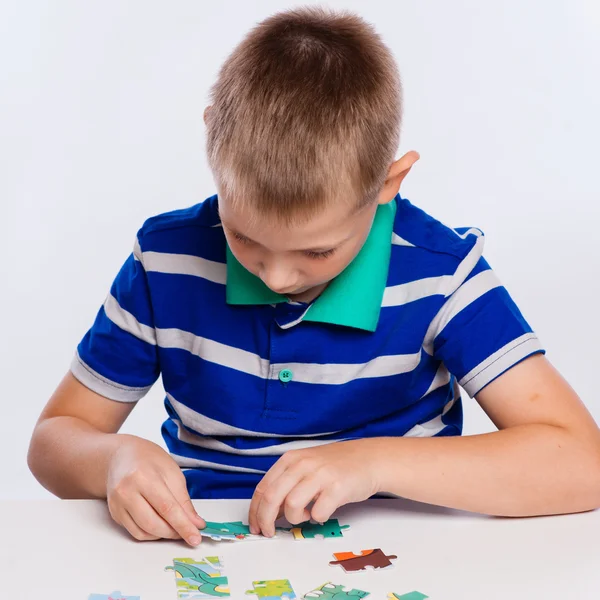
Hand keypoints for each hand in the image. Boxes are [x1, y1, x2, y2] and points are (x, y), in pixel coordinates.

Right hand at [106, 435, 205, 544]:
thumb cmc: (149, 459)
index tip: (196, 538)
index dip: (184, 526)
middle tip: (188, 531)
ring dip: (163, 535)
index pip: (167, 508)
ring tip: (175, 526)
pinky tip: (160, 525)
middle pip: (153, 524)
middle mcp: (126, 492)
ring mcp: (117, 504)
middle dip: (174, 532)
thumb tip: (195, 524)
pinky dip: (151, 533)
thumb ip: (183, 500)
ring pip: (143, 532)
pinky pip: (135, 532)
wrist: (121, 456)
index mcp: (144, 476)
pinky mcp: (115, 514)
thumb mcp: (172, 472)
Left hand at [248, 439, 383, 536]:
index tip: (256, 526)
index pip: (263, 487)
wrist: (369, 459)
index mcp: (291, 459)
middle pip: (272, 497)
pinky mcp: (337, 488)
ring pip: (292, 505)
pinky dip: (317, 518)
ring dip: (295, 518)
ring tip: (306, 514)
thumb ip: (287, 483)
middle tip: (269, 533)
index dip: (255, 511)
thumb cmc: (335, 465)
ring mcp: (320, 475)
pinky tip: (322, 511)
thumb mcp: (306, 466)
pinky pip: (318, 513)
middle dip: (266, 520)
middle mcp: (303, 464)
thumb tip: (269, 512)